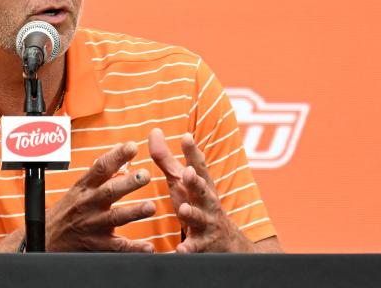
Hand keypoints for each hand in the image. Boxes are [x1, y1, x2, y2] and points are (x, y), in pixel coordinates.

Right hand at [45, 141, 155, 251]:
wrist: (47, 240)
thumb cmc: (67, 210)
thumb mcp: (80, 187)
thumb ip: (101, 170)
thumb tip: (119, 148)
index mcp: (85, 187)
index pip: (101, 168)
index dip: (117, 156)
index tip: (132, 147)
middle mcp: (89, 204)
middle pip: (109, 191)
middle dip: (128, 183)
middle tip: (145, 175)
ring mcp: (93, 225)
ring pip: (115, 217)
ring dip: (134, 212)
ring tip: (151, 207)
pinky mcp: (96, 245)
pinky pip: (117, 247)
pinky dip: (133, 248)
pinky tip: (148, 246)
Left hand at [148, 128, 251, 252]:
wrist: (226, 242)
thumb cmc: (197, 205)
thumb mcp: (182, 182)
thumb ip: (167, 159)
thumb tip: (154, 130)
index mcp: (200, 185)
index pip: (199, 166)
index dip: (193, 152)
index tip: (186, 137)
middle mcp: (207, 202)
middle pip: (203, 190)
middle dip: (196, 181)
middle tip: (188, 173)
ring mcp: (207, 223)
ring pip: (199, 218)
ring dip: (192, 213)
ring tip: (183, 209)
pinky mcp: (203, 245)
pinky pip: (195, 247)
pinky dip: (188, 249)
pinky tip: (180, 250)